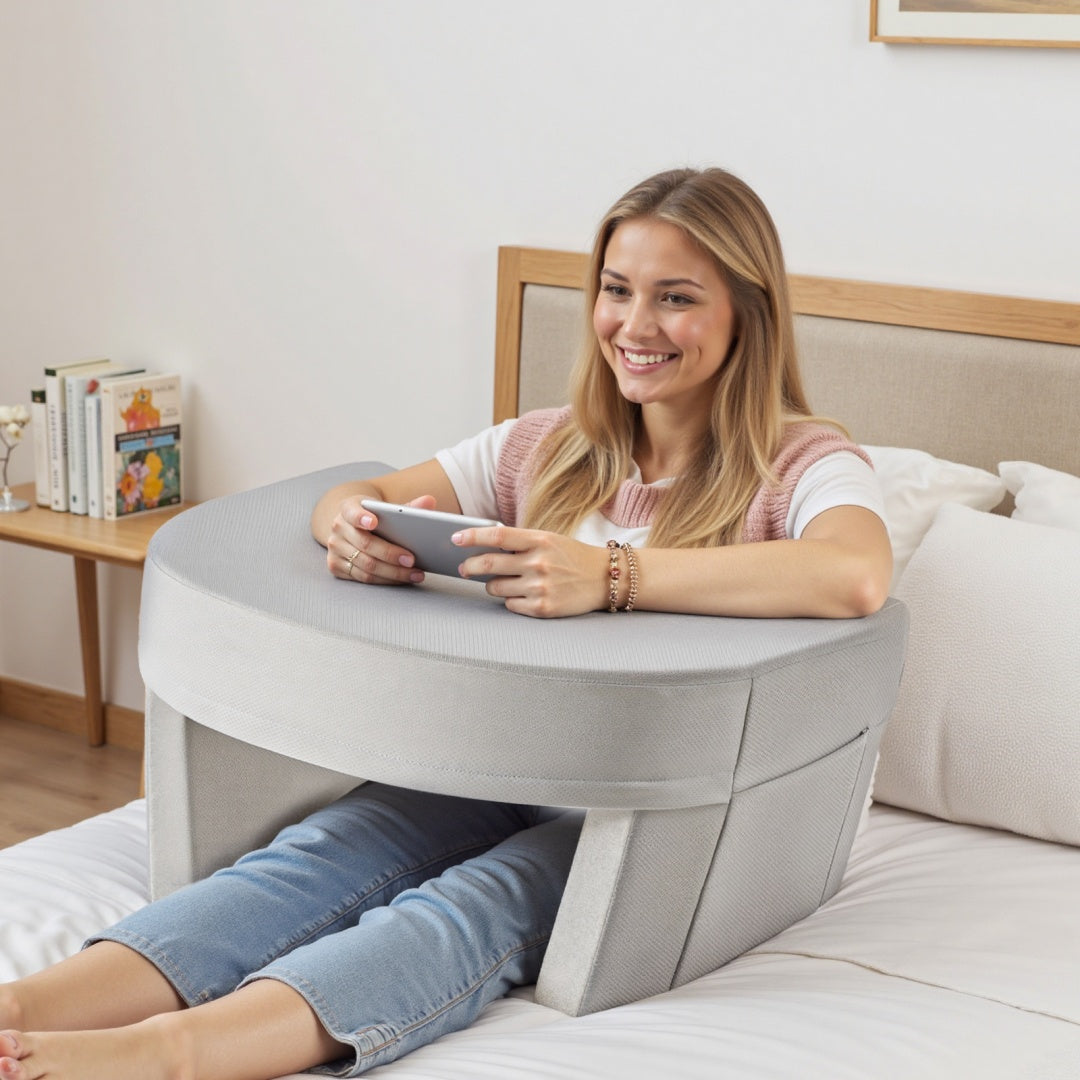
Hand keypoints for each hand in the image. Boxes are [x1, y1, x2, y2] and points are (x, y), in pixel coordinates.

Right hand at [327, 494, 433, 584]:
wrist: (350, 525)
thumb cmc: (373, 515)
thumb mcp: (385, 507)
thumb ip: (408, 506)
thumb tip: (429, 501)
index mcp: (348, 508)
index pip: (352, 512)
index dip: (361, 517)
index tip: (374, 522)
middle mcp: (338, 528)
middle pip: (365, 545)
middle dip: (390, 554)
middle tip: (412, 560)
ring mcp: (335, 548)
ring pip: (366, 566)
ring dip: (393, 572)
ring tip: (415, 573)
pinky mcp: (336, 566)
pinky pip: (364, 578)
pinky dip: (386, 580)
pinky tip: (402, 578)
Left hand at [453, 525, 609, 617]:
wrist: (605, 578)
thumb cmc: (572, 557)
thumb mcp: (549, 540)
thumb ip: (520, 543)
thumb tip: (483, 547)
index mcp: (540, 540)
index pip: (497, 536)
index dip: (472, 536)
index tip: (455, 538)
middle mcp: (539, 563)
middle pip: (489, 564)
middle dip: (470, 566)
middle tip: (464, 568)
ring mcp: (540, 587)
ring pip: (495, 587)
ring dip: (492, 585)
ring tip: (504, 581)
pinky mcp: (543, 608)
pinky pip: (510, 604)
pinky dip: (511, 599)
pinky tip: (523, 594)